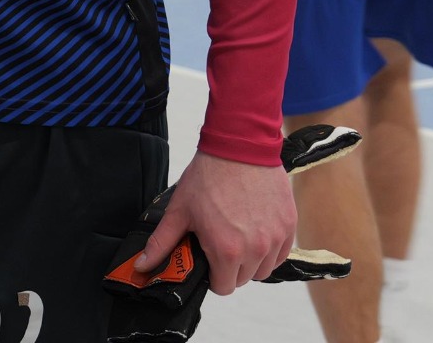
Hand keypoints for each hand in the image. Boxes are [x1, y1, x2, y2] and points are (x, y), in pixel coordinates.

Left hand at [137, 151, 293, 293]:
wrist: (238, 145)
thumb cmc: (208, 176)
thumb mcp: (179, 211)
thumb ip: (162, 243)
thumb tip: (143, 266)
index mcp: (226, 250)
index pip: (223, 287)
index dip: (212, 276)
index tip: (207, 259)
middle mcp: (255, 249)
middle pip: (243, 279)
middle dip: (229, 267)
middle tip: (219, 241)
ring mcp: (275, 238)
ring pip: (264, 269)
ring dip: (251, 260)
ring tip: (236, 233)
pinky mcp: (289, 226)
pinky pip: (281, 253)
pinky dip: (269, 248)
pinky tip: (254, 229)